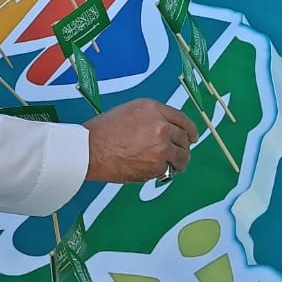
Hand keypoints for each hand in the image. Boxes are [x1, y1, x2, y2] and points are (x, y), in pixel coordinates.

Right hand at [83, 100, 199, 183]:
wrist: (89, 149)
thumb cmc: (102, 132)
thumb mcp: (128, 112)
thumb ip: (150, 118)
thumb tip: (165, 129)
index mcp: (153, 109)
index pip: (182, 119)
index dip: (190, 130)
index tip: (193, 137)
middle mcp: (161, 125)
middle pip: (184, 138)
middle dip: (183, 147)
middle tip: (179, 154)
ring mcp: (161, 147)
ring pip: (181, 157)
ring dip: (179, 162)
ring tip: (172, 167)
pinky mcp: (157, 166)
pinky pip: (168, 170)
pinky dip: (163, 172)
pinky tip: (152, 171)